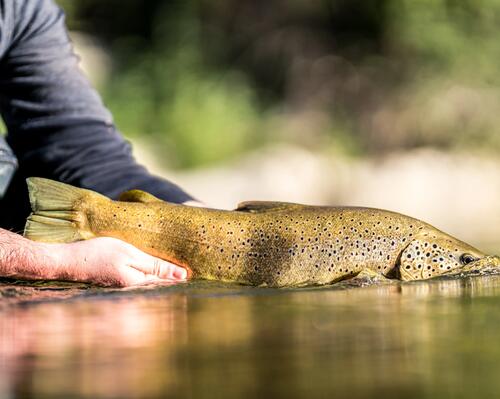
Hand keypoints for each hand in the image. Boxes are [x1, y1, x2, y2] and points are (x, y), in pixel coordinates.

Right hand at [47, 237, 187, 286]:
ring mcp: (126, 287)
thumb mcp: (130, 254)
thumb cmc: (98, 253)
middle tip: (194, 272)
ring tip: (179, 270)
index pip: (168, 283)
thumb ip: (156, 265)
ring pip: (152, 283)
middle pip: (162, 285)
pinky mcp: (119, 282)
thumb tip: (182, 276)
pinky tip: (155, 268)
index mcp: (140, 283)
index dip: (183, 279)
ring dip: (164, 278)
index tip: (199, 273)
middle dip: (176, 280)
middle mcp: (135, 289)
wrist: (68, 260)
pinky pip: (141, 280)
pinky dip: (151, 275)